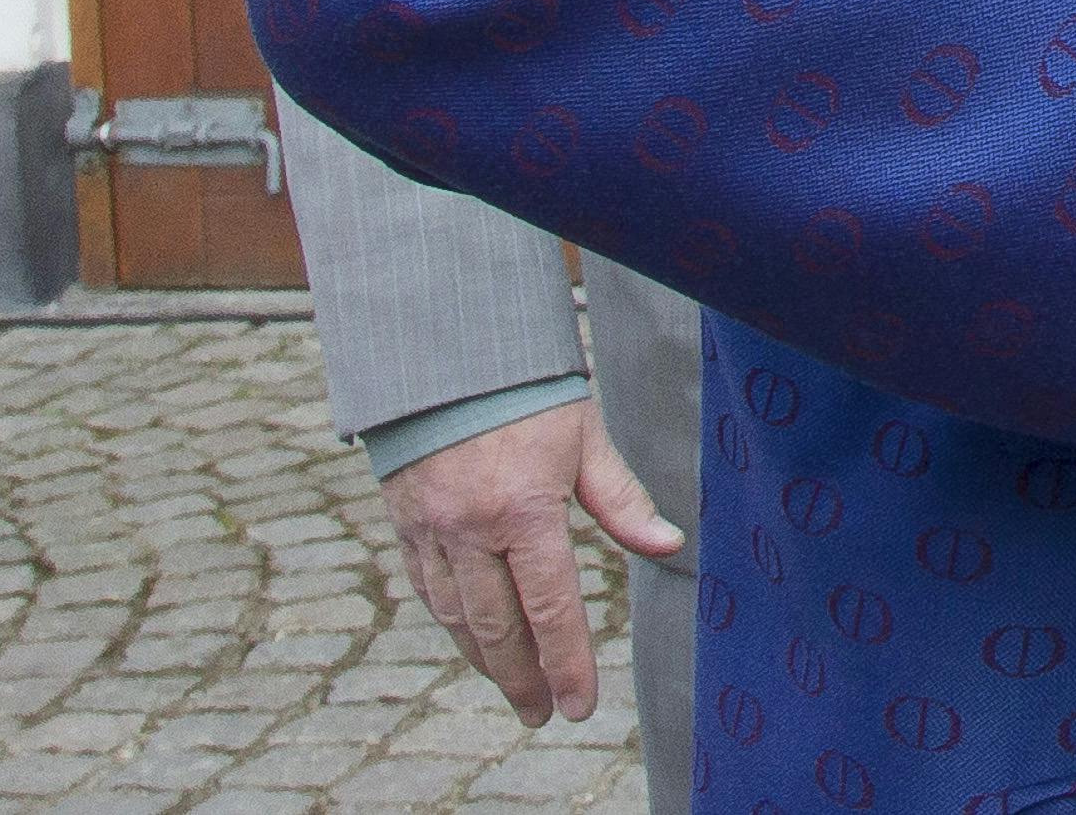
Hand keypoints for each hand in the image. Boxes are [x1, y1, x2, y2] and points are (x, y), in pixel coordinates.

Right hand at [382, 394, 683, 726]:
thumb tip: (670, 546)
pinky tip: (474, 643)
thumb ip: (623, 501)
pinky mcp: (405, 526)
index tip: (579, 704)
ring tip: (515, 690)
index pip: (550, 605)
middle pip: (498, 626)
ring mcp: (430, 531)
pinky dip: (453, 625)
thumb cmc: (528, 396)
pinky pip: (428, 592)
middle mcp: (470, 529)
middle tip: (542, 715)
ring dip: (486, 662)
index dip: (566, 662)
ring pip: (458, 617)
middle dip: (522, 679)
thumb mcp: (585, 440)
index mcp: (523, 508)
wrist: (445, 360)